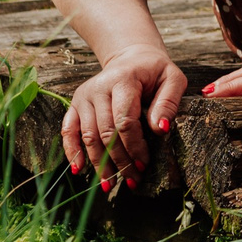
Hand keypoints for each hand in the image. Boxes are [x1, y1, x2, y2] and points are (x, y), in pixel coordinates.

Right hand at [62, 44, 185, 187]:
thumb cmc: (154, 71)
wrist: (132, 58)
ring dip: (99, 163)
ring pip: (88, 136)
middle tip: (132, 179)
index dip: (134, 146)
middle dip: (119, 160)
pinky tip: (79, 169)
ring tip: (111, 184)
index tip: (144, 164)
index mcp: (123, 79)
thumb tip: (160, 129)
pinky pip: (68, 130)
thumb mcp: (172, 79)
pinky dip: (72, 151)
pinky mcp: (75, 104)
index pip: (125, 120)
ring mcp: (83, 96)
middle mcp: (98, 88)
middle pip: (106, 132)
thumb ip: (168, 102)